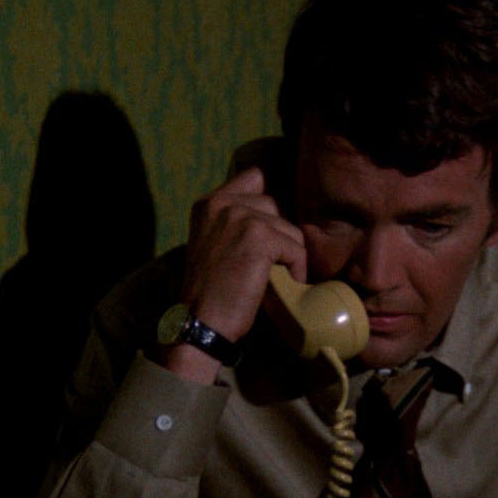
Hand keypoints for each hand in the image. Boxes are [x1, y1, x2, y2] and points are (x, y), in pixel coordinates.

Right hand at [162, 165, 307, 382]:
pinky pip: (296, 248)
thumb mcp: (216, 243)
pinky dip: (297, 270)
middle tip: (275, 263)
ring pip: (290, 228)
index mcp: (209, 203)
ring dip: (290, 255)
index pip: (255, 175)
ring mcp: (240, 217)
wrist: (200, 322)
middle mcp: (222, 203)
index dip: (273, 194)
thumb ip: (236, 221)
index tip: (278, 222)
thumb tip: (279, 210)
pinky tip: (283, 284)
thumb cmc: (212, 292)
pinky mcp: (259, 236)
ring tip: (275, 277)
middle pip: (277, 204)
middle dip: (282, 235)